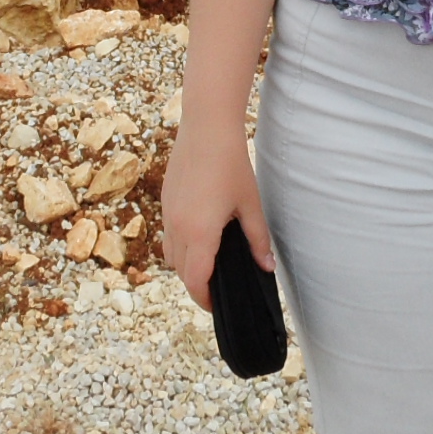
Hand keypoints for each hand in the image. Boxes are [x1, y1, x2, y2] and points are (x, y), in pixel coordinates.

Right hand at [160, 114, 273, 310]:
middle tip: (218, 287)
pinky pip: (168, 234)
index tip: (217, 305)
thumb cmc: (231, 164)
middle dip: (196, 284)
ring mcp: (168, 213)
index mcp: (199, 232)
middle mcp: (177, 227)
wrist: (206, 128)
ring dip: (186, 264)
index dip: (205, 299)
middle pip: (180, 272)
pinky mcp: (166, 200)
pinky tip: (200, 234)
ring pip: (170, 254)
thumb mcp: (250, 204)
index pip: (196, 280)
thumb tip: (266, 266)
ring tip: (209, 262)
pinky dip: (180, 244)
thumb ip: (258, 239)